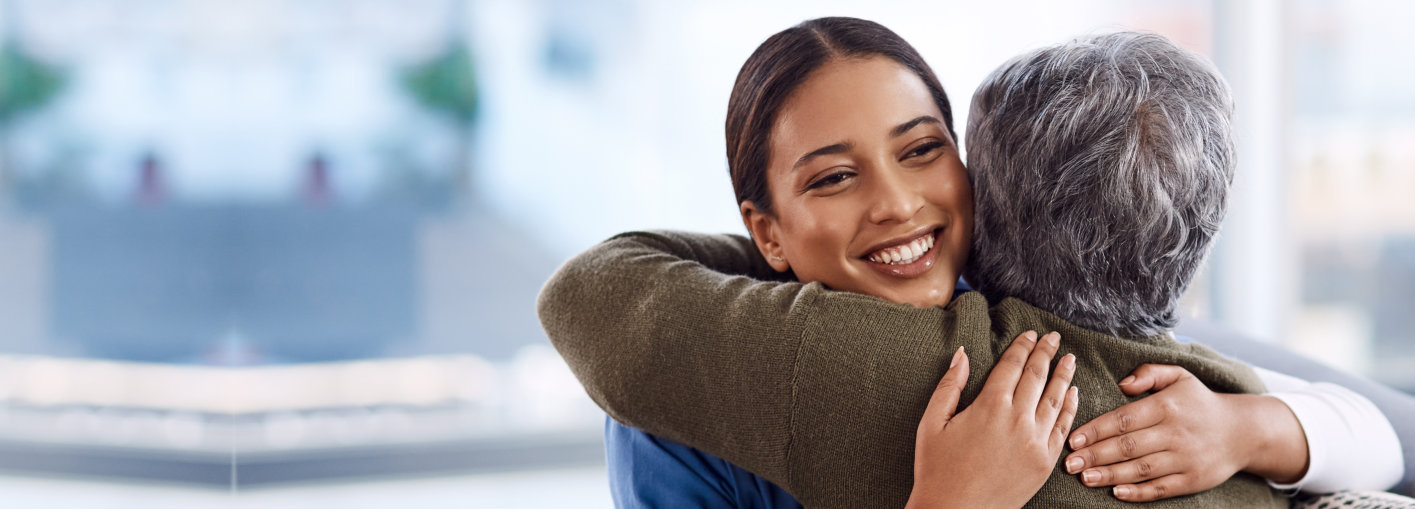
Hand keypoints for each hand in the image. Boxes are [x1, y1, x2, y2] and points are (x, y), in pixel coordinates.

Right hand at [905, 331, 1079, 508]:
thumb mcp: (932, 423)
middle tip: (1053, 337)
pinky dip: (1070, 407)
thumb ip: (949, 385)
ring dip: (1063, 375)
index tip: (1031, 334)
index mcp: (989, 406)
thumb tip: (961, 354)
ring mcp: (1035, 442)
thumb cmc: (937, 470)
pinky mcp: (1044, 463)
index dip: (1022, 347)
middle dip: (1045, 353)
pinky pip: (1062, 428)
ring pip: (1055, 399)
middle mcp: (1017, 420)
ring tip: (1069, 358)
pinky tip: (1072, 394)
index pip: (1012, 366)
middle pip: (1036, 376)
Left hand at [1064, 364, 1307, 501]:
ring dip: (1110, 475)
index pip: (1124, 419)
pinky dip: (1138, 492)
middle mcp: (1176, 433)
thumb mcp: (1179, 376)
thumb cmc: (1199, 402)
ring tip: (1084, 478)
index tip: (1074, 438)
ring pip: (1142, 469)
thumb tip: (1122, 383)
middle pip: (1128, 446)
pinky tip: (1116, 492)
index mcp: (1168, 406)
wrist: (1244, 432)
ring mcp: (1186, 459)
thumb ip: (1149, 373)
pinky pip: (1162, 488)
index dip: (1097, 430)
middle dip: (1095, 455)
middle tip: (1068, 463)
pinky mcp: (1193, 480)